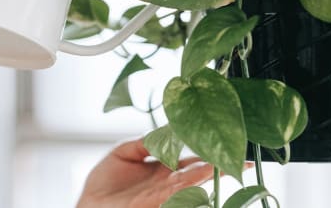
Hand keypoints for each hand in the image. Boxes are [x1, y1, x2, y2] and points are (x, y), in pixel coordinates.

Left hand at [76, 138, 214, 207]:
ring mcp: (160, 196)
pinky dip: (185, 188)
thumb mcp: (123, 152)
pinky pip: (171, 194)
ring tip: (221, 165)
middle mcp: (166, 183)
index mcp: (163, 169)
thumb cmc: (104, 183)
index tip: (226, 142)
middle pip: (197, 173)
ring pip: (188, 184)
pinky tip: (197, 180)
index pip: (191, 160)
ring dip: (205, 176)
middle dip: (217, 166)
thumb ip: (145, 141)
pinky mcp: (150, 204)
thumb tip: (166, 130)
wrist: (88, 205)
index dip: (208, 151)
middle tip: (242, 160)